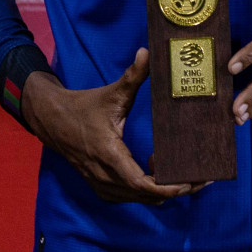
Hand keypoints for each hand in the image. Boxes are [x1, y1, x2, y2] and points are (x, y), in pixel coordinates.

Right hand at [21, 49, 211, 204]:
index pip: (139, 183)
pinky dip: (145, 192)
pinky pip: (127, 197)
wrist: (53, 120)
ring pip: (137, 199)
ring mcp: (100, 184)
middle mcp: (104, 174)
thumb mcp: (111, 92)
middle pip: (144, 196)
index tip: (186, 184)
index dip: (164, 187)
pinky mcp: (99, 187)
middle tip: (199, 180)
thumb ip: (133, 75)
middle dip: (173, 190)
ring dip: (160, 192)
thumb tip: (148, 52)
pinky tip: (156, 174)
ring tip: (183, 175)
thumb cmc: (84, 106)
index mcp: (108, 153)